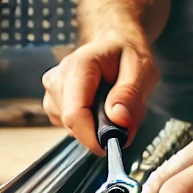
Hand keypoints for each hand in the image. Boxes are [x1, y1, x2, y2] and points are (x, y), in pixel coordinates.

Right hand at [42, 33, 158, 153]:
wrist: (113, 46)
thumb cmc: (126, 55)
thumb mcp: (141, 70)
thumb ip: (130, 94)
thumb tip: (119, 120)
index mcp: (78, 66)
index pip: (74, 114)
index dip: (92, 137)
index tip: (110, 147)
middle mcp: (58, 78)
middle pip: (74, 124)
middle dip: (101, 129)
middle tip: (126, 115)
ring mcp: (52, 92)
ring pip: (73, 128)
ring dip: (97, 126)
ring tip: (114, 104)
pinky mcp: (53, 104)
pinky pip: (71, 127)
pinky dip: (89, 124)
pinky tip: (100, 106)